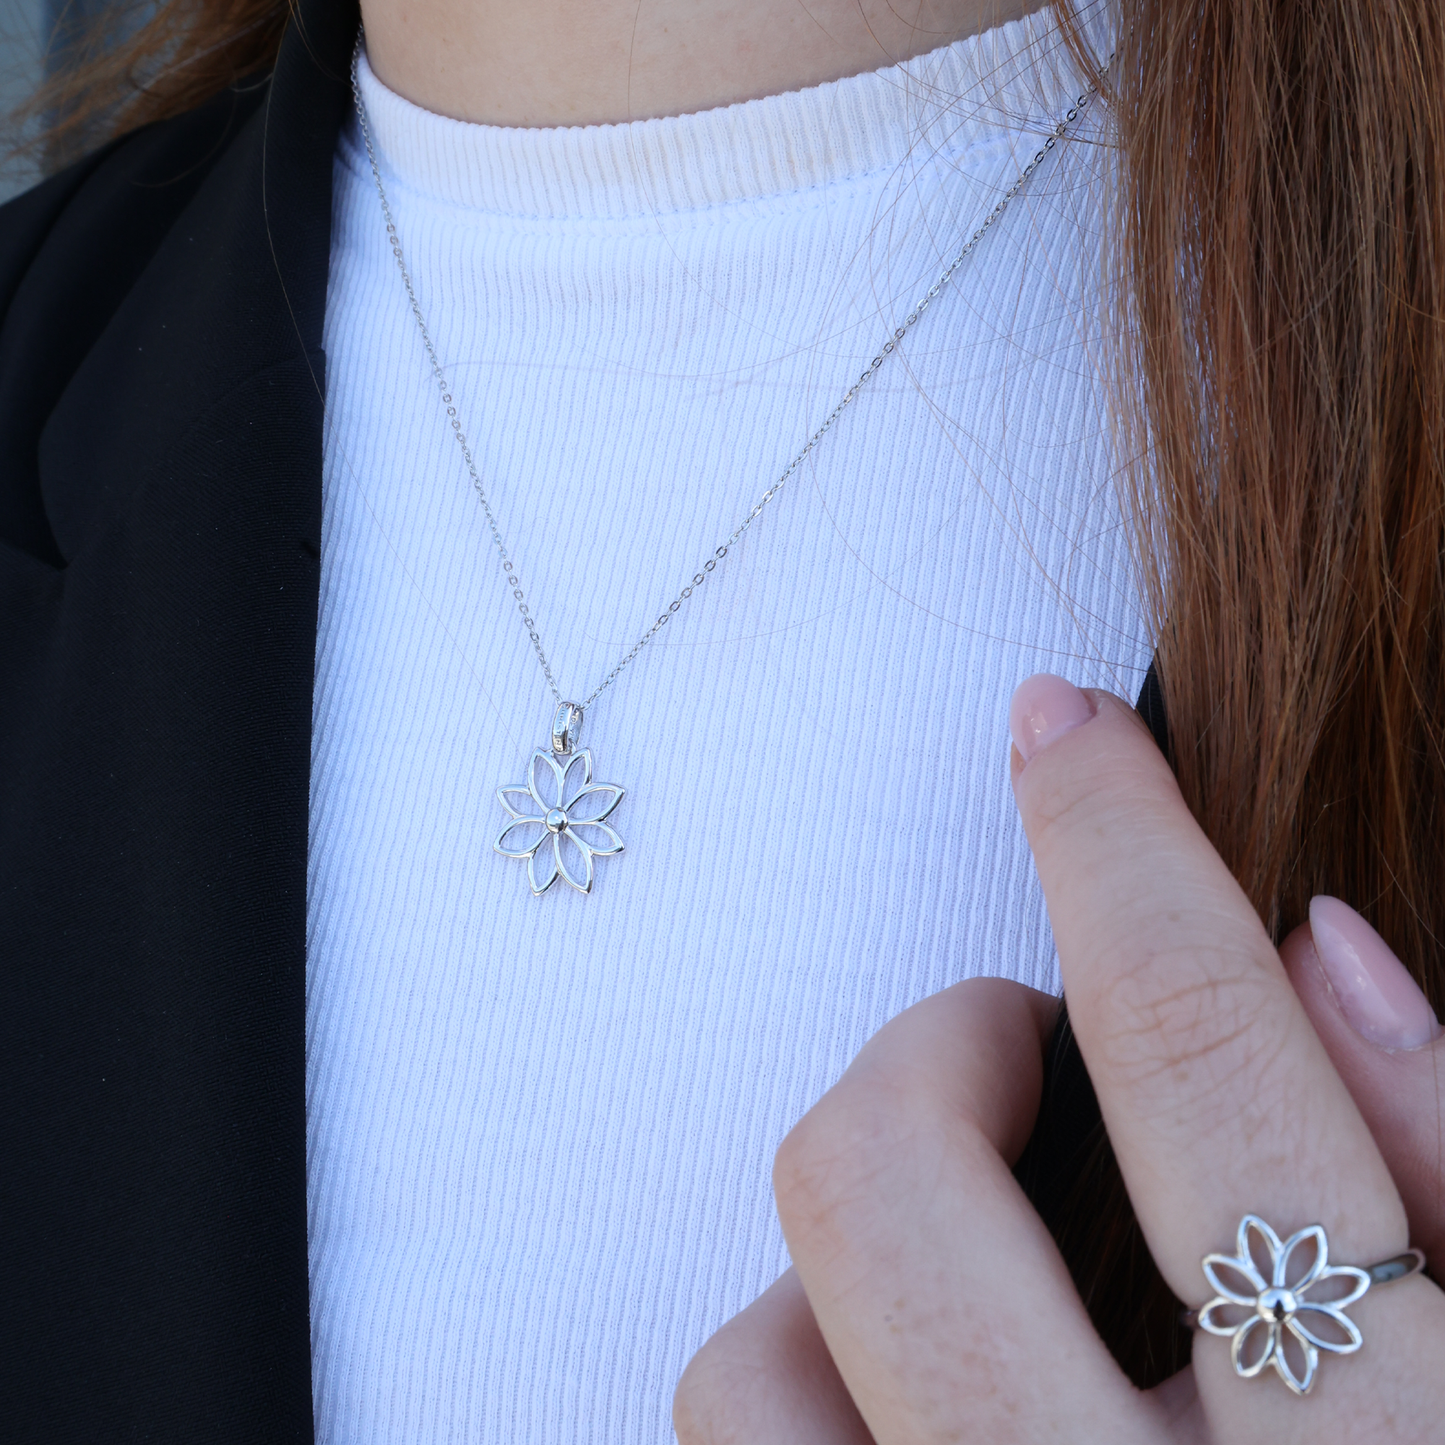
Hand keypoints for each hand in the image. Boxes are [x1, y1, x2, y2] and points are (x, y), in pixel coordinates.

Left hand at [674, 676, 1444, 1443]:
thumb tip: (1320, 941)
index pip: (1198, 1060)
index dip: (1118, 850)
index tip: (1063, 730)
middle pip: (890, 1189)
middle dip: (934, 1050)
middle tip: (1019, 1051)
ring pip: (750, 1364)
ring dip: (845, 1259)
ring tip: (970, 1265)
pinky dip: (810, 1383)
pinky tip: (915, 1391)